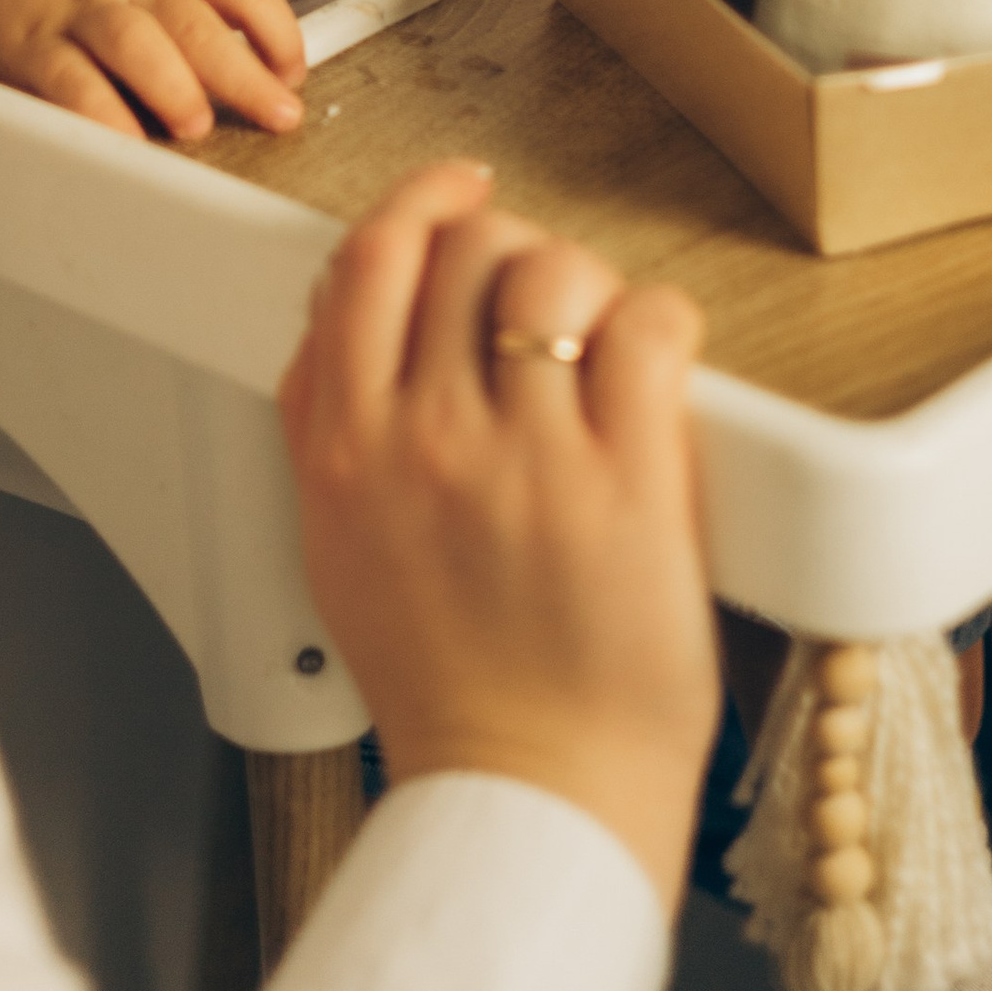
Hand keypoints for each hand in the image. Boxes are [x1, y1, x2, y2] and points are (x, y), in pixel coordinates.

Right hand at [0, 0, 305, 141]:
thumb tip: (268, 43)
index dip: (279, 31)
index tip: (292, 75)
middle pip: (196, 23)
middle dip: (244, 75)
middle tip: (277, 116)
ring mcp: (82, 7)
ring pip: (135, 45)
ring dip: (173, 88)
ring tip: (197, 126)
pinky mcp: (33, 42)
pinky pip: (69, 79)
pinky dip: (99, 111)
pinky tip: (124, 138)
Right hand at [279, 163, 717, 909]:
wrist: (527, 799)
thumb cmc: (450, 689)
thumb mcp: (338, 547)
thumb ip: (330, 428)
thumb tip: (344, 322)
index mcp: (346, 452)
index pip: (364, 262)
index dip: (419, 202)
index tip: (457, 192)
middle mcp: (424, 440)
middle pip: (464, 249)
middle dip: (512, 248)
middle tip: (546, 293)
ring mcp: (524, 458)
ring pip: (552, 271)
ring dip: (588, 285)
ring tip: (606, 338)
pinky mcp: (625, 483)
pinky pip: (645, 328)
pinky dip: (661, 322)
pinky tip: (660, 363)